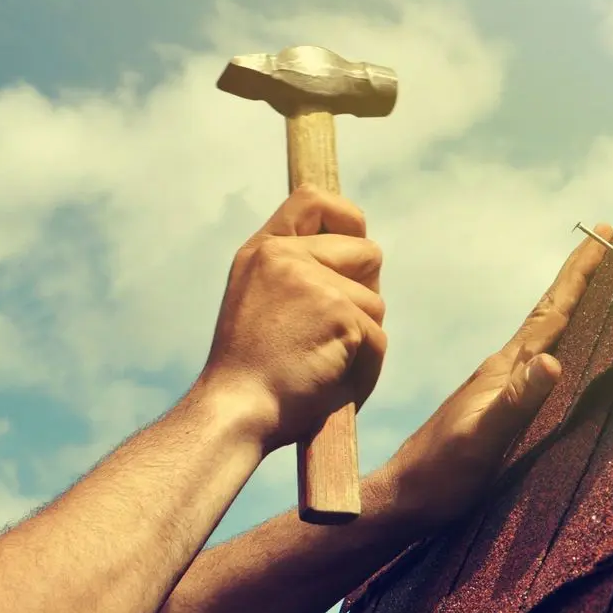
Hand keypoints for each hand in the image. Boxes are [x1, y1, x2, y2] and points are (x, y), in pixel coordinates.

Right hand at [197, 185, 387, 452]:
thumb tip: (360, 258)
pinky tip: (330, 380)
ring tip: (321, 363)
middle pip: (367, 253)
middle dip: (365, 291)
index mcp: (263, 251)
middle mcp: (285, 257)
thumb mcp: (259, 302)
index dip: (346, 217)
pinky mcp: (340, 314)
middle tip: (333, 330)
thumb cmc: (250, 373)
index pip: (314, 199)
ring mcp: (313, 283)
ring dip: (362, 337)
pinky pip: (378, 338)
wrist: (235, 412)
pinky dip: (365, 366)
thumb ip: (298, 272)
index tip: (354, 243)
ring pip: (376, 302)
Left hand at [381, 223, 612, 530]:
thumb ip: (515, 402)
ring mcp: (498, 384)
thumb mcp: (483, 441)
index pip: (551, 312)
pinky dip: (558, 340)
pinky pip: (536, 359)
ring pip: (543, 333)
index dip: (578, 273)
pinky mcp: (497, 403)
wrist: (403, 497)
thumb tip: (552, 362)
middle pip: (550, 312)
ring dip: (570, 304)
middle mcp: (503, 368)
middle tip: (607, 241)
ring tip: (594, 284)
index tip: (603, 233)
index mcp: (504, 369)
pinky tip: (560, 348)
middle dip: (580, 277)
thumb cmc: (441, 476)